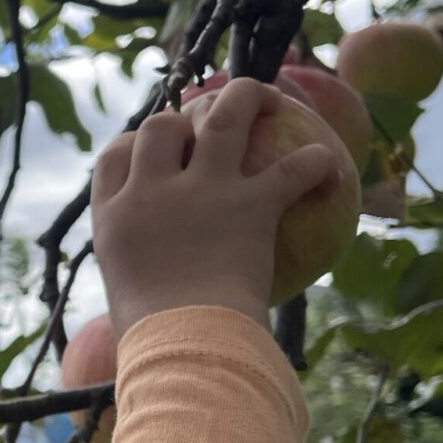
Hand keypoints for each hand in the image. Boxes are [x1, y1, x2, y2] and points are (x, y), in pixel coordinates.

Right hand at [92, 79, 341, 338]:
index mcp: (112, 216)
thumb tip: (158, 297)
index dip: (136, 143)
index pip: (116, 156)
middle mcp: (151, 192)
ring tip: (270, 97)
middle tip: (211, 124)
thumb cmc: (156, 342)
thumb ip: (141, 276)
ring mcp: (200, 192)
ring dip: (248, 97)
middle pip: (163, 126)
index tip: (154, 151)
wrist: (186, 344)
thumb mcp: (128, 301)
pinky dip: (315, 165)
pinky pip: (291, 169)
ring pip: (223, 117)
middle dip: (186, 116)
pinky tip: (330, 169)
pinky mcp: (250, 204)